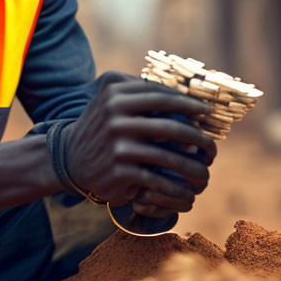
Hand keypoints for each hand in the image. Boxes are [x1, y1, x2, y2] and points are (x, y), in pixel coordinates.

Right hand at [61, 71, 216, 216]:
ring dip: (192, 165)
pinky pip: (156, 178)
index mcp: (115, 94)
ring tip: (205, 167)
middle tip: (211, 145)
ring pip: (167, 155)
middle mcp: (115, 116)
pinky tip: (188, 189)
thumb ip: (139, 90)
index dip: (188, 104)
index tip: (206, 111)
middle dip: (198, 136)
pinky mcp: (118, 169)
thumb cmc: (101, 126)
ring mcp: (117, 144)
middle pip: (170, 126)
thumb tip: (181, 90)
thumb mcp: (111, 100)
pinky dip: (175, 186)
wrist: (69, 159)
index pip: (161, 97)